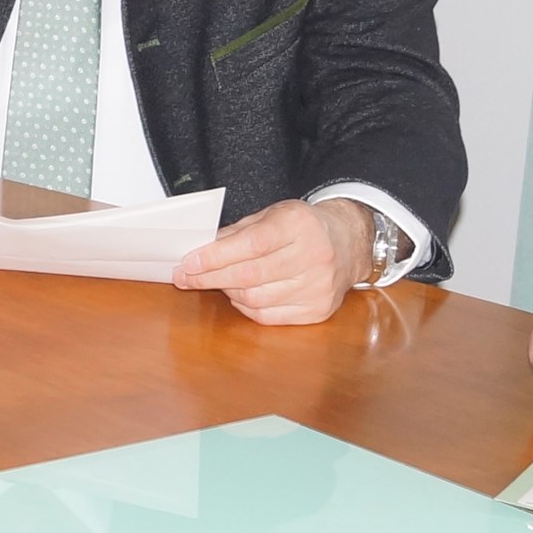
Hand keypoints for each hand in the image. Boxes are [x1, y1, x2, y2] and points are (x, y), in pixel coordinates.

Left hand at [171, 197, 367, 325]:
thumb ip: (237, 232)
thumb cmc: (303, 227)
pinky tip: (240, 295)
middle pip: (250, 276)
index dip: (216, 256)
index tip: (188, 262)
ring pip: (256, 299)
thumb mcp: (272, 216)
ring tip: (217, 281)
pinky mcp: (317, 310)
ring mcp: (318, 287)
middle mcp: (313, 256)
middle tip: (185, 277)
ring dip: (227, 292)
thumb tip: (200, 250)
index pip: (251, 245)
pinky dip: (246, 307)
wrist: (347, 243)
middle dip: (210, 278)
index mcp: (299, 225)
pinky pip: (268, 316)